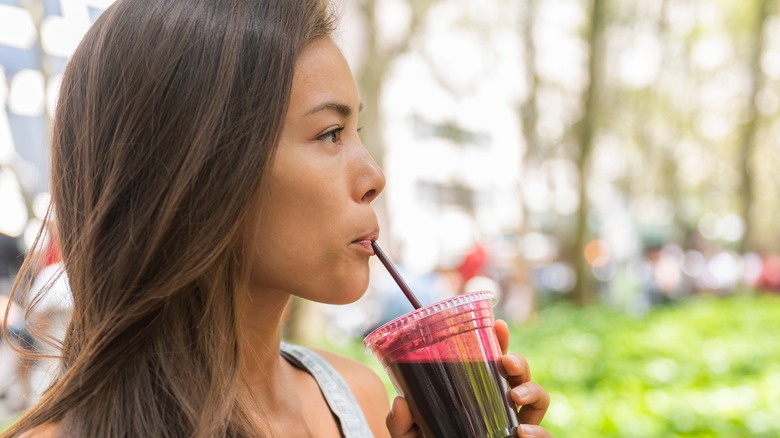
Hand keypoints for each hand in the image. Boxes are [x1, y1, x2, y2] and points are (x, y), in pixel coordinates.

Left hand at [385, 319, 552, 437]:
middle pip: (520, 374)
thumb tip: (402, 402)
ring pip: (539, 399)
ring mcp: (515, 424)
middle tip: (506, 362)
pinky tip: (522, 432)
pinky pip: (544, 435)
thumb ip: (401, 422)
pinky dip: (539, 432)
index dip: (499, 341)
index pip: (492, 361)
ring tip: (515, 395)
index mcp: (478, 392)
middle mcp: (501, 404)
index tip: (498, 325)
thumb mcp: (410, 433)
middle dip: (519, 362)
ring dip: (533, 390)